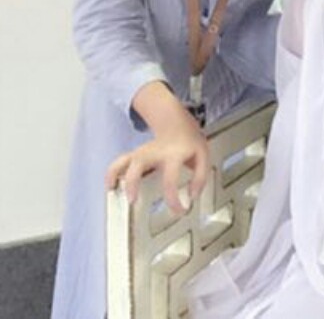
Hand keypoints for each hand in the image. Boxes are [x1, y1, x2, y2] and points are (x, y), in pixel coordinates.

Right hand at [105, 83, 209, 213]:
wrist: (178, 123)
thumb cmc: (188, 142)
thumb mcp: (203, 156)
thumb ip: (200, 177)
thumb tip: (191, 195)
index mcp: (173, 155)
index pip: (170, 179)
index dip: (173, 199)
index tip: (179, 210)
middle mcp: (155, 152)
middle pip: (139, 164)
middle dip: (133, 182)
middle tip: (132, 200)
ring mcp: (143, 152)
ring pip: (125, 160)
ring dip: (116, 175)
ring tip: (113, 192)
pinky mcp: (136, 154)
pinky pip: (120, 161)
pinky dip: (112, 172)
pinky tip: (110, 185)